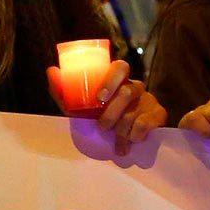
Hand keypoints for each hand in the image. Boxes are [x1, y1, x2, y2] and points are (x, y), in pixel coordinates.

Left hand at [46, 59, 165, 155]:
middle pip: (128, 92)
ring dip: (121, 132)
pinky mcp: (159, 115)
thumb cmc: (98, 118)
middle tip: (102, 127)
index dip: (112, 80)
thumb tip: (51, 71)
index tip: (100, 98)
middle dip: (112, 113)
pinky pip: (146, 125)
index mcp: (117, 80)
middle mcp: (135, 86)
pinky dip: (134, 136)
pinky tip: (131, 142)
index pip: (120, 67)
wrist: (122, 141)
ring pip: (134, 113)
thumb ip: (63, 91)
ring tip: (115, 142)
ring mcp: (149, 100)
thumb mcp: (79, 106)